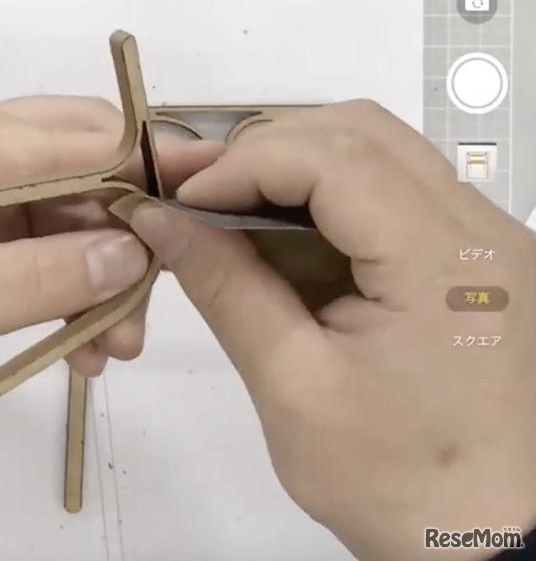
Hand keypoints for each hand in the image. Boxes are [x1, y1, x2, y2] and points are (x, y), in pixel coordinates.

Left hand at [0, 93, 220, 451]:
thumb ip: (39, 276)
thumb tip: (137, 250)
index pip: (58, 135)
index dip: (136, 162)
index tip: (208, 194)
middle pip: (68, 167)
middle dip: (122, 226)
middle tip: (164, 287)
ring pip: (63, 217)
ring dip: (101, 272)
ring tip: (121, 344)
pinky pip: (38, 257)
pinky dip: (68, 295)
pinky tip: (89, 348)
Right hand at [129, 100, 535, 560]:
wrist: (494, 543)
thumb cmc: (398, 483)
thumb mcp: (292, 387)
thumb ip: (224, 286)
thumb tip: (156, 218)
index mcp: (444, 262)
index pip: (333, 157)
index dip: (243, 162)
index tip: (179, 200)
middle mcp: (483, 230)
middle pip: (360, 131)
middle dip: (265, 150)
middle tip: (196, 195)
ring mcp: (489, 241)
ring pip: (380, 149)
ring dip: (296, 167)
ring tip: (230, 212)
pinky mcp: (480, 259)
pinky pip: (398, 189)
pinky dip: (330, 195)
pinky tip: (283, 236)